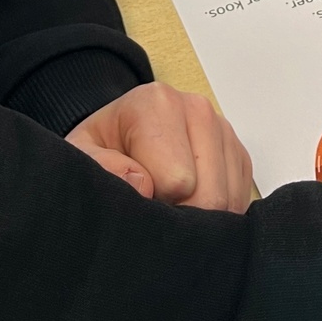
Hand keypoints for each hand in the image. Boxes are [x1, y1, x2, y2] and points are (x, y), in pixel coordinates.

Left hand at [67, 83, 252, 211]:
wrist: (117, 141)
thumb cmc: (101, 152)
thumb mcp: (81, 158)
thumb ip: (101, 168)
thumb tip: (141, 184)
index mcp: (157, 102)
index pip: (177, 181)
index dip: (153, 204)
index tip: (134, 195)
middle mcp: (196, 108)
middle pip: (209, 195)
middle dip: (180, 216)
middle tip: (151, 206)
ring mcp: (222, 129)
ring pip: (229, 202)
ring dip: (198, 218)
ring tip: (166, 204)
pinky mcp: (237, 152)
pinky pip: (240, 201)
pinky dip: (216, 215)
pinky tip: (187, 205)